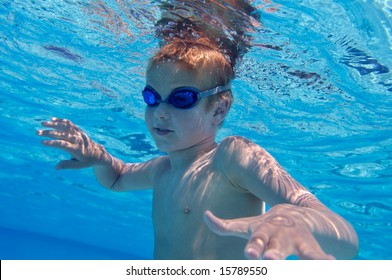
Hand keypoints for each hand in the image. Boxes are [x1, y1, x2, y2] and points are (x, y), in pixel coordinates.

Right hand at [37, 117, 105, 169]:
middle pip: (61, 134)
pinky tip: (52, 119)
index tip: (42, 142)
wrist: (98, 153)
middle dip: (49, 133)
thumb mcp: (78, 166)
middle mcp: (77, 139)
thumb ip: (67, 165)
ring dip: (53, 124)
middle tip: (37, 132)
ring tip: (42, 123)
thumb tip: (56, 167)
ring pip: (65, 126)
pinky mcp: (78, 130)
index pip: (62, 144)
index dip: (52, 143)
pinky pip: (69, 124)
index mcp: (76, 149)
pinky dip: (61, 121)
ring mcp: (78, 133)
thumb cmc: (86, 161)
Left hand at [204, 204, 334, 259]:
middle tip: (271, 259)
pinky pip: (317, 256)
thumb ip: (224, 225)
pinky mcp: (311, 247)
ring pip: (301, 251)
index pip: (256, 239)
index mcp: (262, 232)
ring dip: (304, 258)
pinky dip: (324, 260)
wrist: (296, 214)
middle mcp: (279, 236)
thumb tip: (204, 215)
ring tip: (311, 264)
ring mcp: (297, 240)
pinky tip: (332, 263)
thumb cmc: (265, 227)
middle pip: (277, 246)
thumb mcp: (246, 226)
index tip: (250, 255)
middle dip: (274, 252)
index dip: (254, 246)